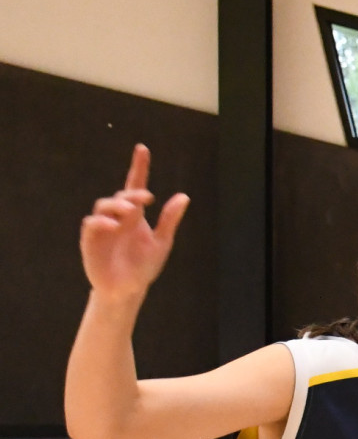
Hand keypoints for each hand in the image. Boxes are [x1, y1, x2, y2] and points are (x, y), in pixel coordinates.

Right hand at [80, 145, 188, 302]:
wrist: (128, 290)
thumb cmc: (144, 267)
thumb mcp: (162, 242)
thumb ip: (170, 220)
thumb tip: (184, 196)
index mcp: (136, 216)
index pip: (136, 186)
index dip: (139, 167)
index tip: (143, 149)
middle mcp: (118, 218)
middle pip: (120, 196)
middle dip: (132, 195)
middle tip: (146, 199)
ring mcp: (103, 228)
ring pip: (103, 205)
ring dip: (118, 205)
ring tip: (131, 213)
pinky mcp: (91, 241)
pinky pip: (91, 224)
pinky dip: (102, 222)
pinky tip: (114, 226)